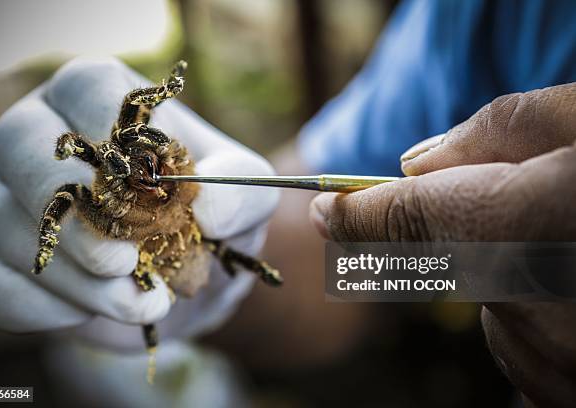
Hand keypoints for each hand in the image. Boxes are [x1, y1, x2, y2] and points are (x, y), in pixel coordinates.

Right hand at [0, 57, 278, 347]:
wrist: (182, 275)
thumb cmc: (208, 218)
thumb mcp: (247, 197)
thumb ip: (241, 191)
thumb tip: (211, 209)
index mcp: (102, 104)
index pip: (85, 86)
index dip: (108, 126)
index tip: (148, 176)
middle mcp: (44, 140)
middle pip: (17, 145)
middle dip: (75, 214)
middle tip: (125, 262)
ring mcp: (11, 201)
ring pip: (13, 230)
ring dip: (80, 280)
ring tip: (143, 303)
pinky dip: (39, 309)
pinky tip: (88, 316)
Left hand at [310, 83, 575, 405]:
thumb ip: (497, 132)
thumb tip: (413, 164)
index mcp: (531, 228)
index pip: (410, 218)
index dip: (360, 213)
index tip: (327, 210)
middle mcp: (535, 310)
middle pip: (450, 264)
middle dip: (467, 234)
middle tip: (531, 210)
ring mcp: (553, 363)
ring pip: (490, 310)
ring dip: (508, 278)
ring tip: (572, 251)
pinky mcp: (565, 391)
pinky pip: (526, 352)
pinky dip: (537, 321)